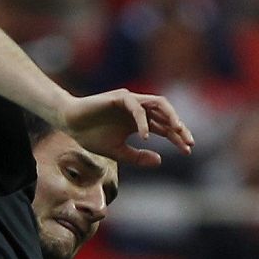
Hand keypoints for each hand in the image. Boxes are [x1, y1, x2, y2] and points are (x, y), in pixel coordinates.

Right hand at [61, 90, 194, 166]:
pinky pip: (137, 107)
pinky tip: (144, 137)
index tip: (188, 151)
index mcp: (140, 122)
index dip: (177, 139)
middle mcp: (139, 110)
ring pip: (158, 104)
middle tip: (188, 142)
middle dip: (179, 128)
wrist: (70, 123)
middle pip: (166, 116)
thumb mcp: (117, 152)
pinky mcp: (120, 97)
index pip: (165, 128)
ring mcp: (131, 101)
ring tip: (177, 131)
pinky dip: (142, 121)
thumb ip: (137, 157)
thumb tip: (159, 161)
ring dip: (170, 116)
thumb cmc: (91, 136)